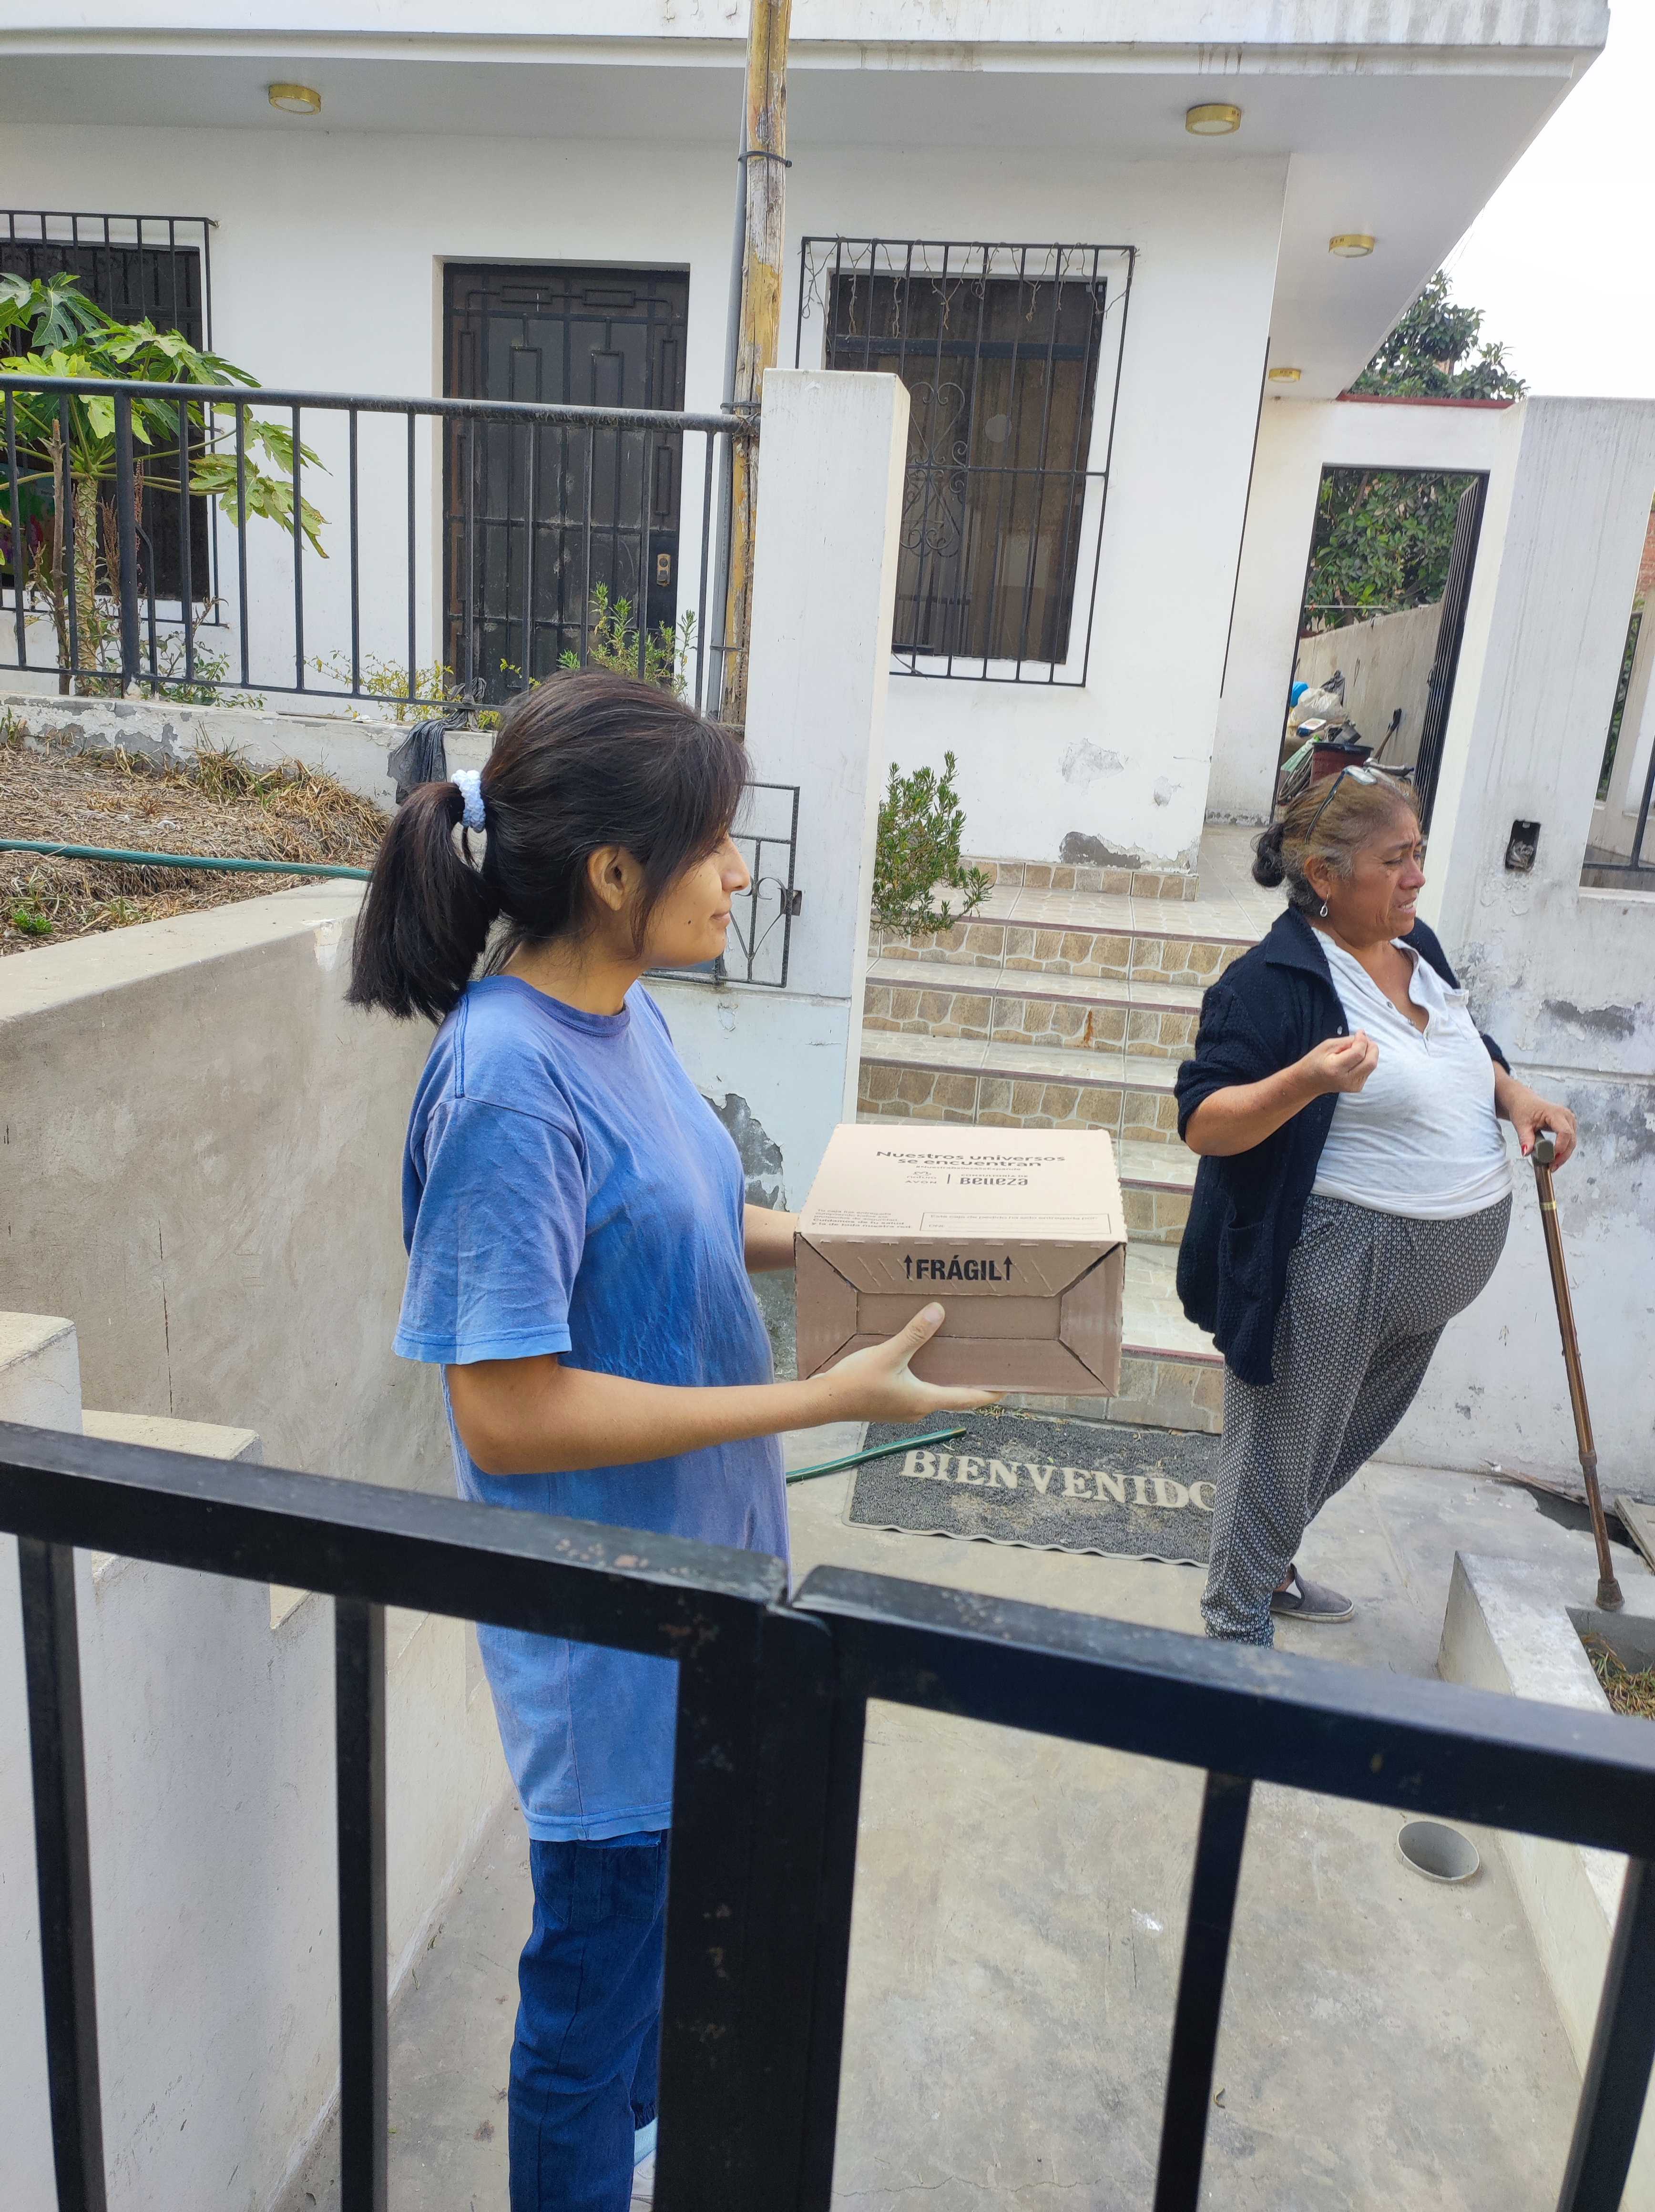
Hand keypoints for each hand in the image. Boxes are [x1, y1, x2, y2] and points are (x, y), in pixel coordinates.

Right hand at [817, 1303, 1002, 1422]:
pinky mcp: (890, 1405)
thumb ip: (914, 1334)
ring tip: (956, 1359)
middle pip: (954, 1396)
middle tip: (985, 1365)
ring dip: (947, 1379)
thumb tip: (938, 1312)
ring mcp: (904, 1410)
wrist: (825, 1402)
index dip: (989, 1392)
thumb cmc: (857, 1382)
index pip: (967, 1398)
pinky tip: (921, 1362)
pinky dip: (928, 1379)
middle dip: (970, 1382)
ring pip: (934, 1393)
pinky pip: (917, 1391)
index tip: (1009, 1386)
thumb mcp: (889, 1354)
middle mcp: (918, 1410)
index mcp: (925, 1400)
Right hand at [1299, 1030, 1378, 1097]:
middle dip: (1371, 1047)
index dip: (1362, 1040)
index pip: (1359, 1054)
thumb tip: (1364, 1038)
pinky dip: (1366, 1061)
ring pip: (1372, 1065)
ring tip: (1358, 1048)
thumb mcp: (1327, 1045)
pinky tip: (1356, 1059)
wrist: (1309, 1082)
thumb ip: (1347, 1041)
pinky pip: (1369, 1070)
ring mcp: (1353, 1086)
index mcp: (1336, 1068)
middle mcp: (1347, 1080)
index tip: (1360, 1032)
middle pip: (1371, 1062)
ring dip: (1369, 1053)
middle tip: (1364, 1039)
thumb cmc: (1315, 1061)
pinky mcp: (1357, 1087)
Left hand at [1499, 1078, 1577, 1165]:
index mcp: (1556, 1113)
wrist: (1525, 1101)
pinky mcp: (1569, 1126)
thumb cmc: (1523, 1109)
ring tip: (1552, 1165)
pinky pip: (1569, 1141)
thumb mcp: (1521, 1124)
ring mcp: (1570, 1121)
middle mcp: (1567, 1116)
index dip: (1560, 1147)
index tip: (1551, 1158)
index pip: (1565, 1133)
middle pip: (1571, 1140)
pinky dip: (1563, 1150)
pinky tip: (1555, 1158)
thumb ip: (1525, 1138)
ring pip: (1572, 1142)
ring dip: (1564, 1155)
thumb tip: (1526, 1152)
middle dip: (1562, 1156)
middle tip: (1551, 1167)